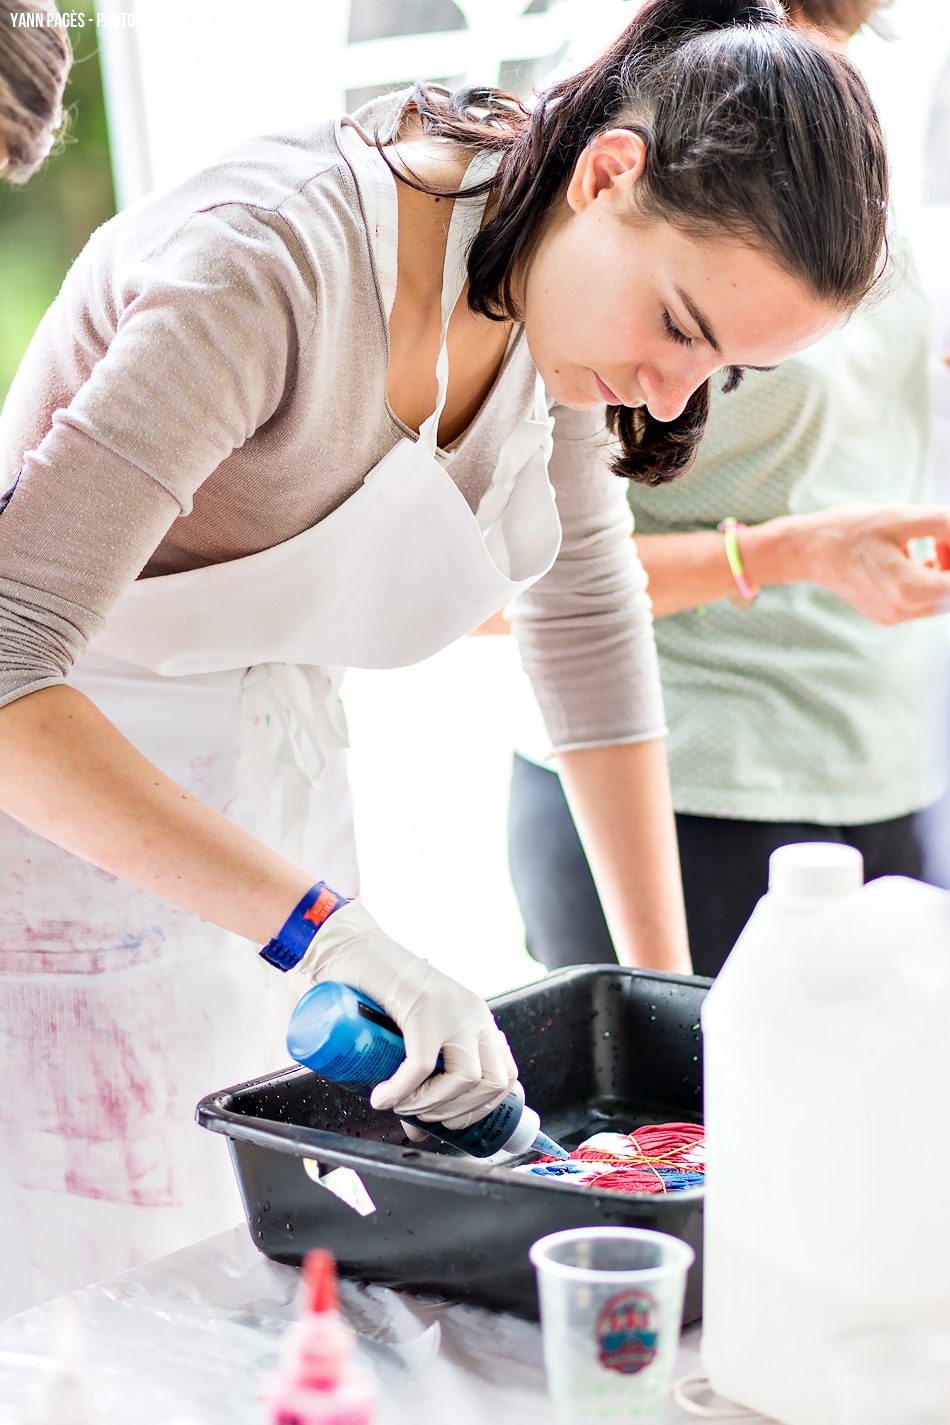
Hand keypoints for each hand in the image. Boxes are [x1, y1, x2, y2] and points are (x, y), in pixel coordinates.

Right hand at [298, 899, 517, 1129]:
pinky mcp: (423, 1010)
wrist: (354, 949)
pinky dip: (401, 1093)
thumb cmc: (377, 994)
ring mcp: (452, 1011)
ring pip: (465, 1079)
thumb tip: (419, 1132)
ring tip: (402, 1106)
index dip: (481, 1108)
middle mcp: (473, 1015)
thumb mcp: (409, 1039)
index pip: (505, 1075)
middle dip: (459, 1114)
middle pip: (493, 1083)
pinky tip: (382, 1098)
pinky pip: (421, 1068)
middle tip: (423, 1117)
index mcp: (478, 1020)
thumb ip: (419, 1083)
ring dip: (431, 1106)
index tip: (450, 1121)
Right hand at [783, 504, 949, 624]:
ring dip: (944, 574)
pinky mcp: (886, 616)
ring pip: (939, 600)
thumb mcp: (903, 517)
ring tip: (933, 546)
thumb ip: (945, 525)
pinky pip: (921, 603)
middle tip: (942, 539)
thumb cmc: (852, 530)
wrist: (808, 550)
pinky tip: (916, 559)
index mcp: (909, 589)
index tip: (947, 539)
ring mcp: (893, 617)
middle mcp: (902, 611)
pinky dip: (928, 582)